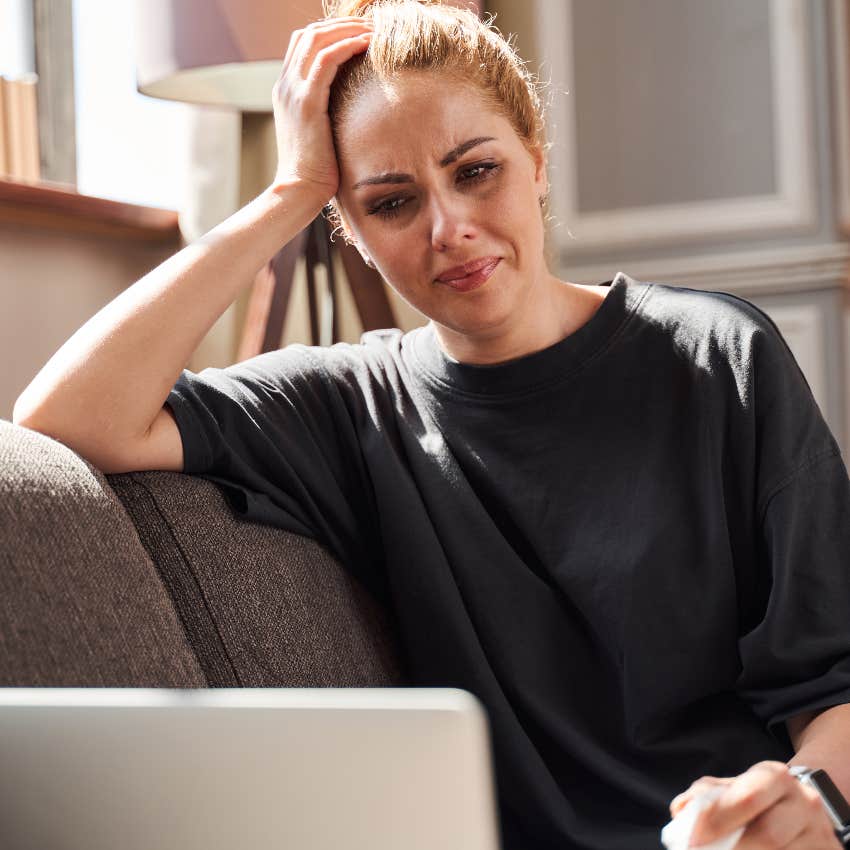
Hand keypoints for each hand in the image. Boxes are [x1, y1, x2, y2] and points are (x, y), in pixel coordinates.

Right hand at [270, 16, 373, 199]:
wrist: (300, 190)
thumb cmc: (317, 170)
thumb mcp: (320, 134)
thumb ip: (327, 112)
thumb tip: (352, 107)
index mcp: (286, 91)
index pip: (304, 43)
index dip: (331, 31)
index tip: (360, 33)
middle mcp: (286, 85)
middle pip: (309, 33)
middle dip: (343, 23)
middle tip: (372, 24)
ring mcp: (293, 92)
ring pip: (317, 39)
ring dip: (348, 29)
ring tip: (375, 30)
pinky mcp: (306, 103)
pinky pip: (326, 59)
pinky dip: (347, 45)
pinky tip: (368, 44)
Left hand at [669, 761, 840, 847]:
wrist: (802, 807)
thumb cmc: (759, 798)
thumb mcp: (733, 788)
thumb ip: (705, 796)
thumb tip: (680, 811)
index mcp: (774, 776)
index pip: (746, 798)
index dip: (717, 821)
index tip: (693, 839)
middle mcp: (803, 801)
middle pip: (768, 836)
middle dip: (734, 849)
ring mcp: (820, 832)